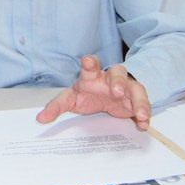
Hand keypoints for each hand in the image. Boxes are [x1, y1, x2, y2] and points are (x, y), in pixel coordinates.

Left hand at [36, 55, 150, 130]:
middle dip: (118, 81)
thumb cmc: (87, 93)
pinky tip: (144, 123)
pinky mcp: (134, 101)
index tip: (87, 61)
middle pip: (118, 73)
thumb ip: (56, 107)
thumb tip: (41, 118)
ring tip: (141, 114)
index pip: (91, 65)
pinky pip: (142, 106)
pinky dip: (144, 114)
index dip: (90, 62)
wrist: (105, 96)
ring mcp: (126, 88)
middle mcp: (111, 79)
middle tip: (116, 91)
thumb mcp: (70, 99)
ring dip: (139, 101)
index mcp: (92, 75)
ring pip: (136, 89)